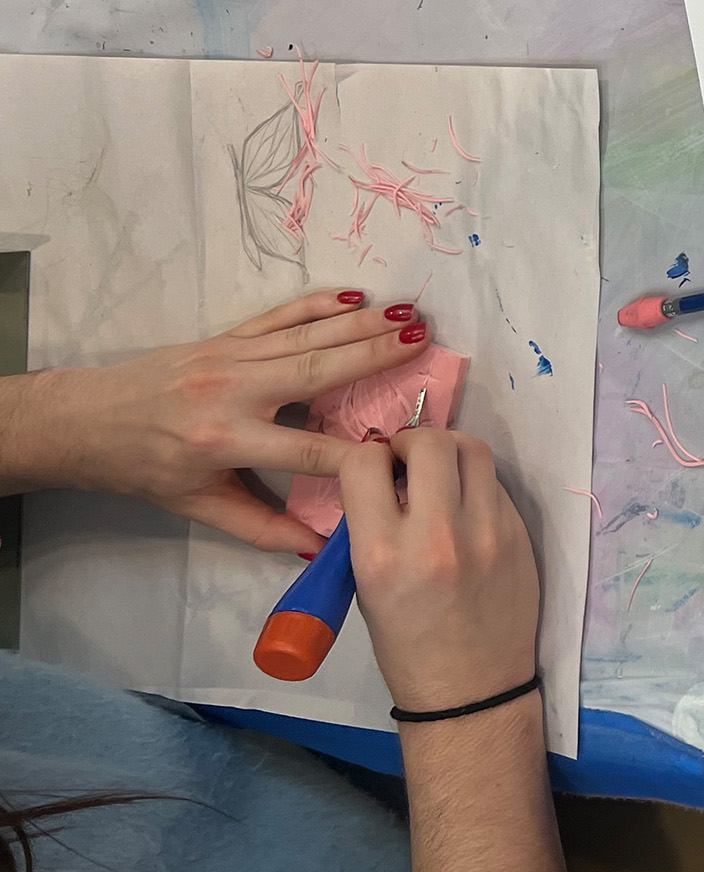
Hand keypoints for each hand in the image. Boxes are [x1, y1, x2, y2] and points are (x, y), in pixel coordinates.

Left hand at [0, 289, 428, 552]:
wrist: (86, 421)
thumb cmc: (145, 469)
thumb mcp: (200, 507)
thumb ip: (263, 528)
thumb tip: (323, 549)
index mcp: (226, 441)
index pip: (307, 450)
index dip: (358, 455)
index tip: (404, 451)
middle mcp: (231, 392)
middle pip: (317, 371)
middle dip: (373, 355)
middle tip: (424, 340)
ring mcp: (228, 357)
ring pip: (306, 336)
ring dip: (360, 324)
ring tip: (409, 314)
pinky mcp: (223, 337)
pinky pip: (279, 317)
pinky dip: (317, 304)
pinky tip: (355, 297)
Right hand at [341, 428, 539, 711]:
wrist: (471, 689)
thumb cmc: (406, 645)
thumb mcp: (366, 585)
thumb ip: (372, 525)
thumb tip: (385, 474)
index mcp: (383, 554)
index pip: (365, 463)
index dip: (365, 458)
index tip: (372, 472)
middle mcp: (439, 536)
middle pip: (430, 441)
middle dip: (412, 442)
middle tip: (407, 463)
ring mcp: (488, 534)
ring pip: (474, 450)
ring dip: (449, 452)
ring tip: (439, 475)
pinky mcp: (520, 537)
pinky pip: (496, 485)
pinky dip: (476, 484)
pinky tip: (465, 507)